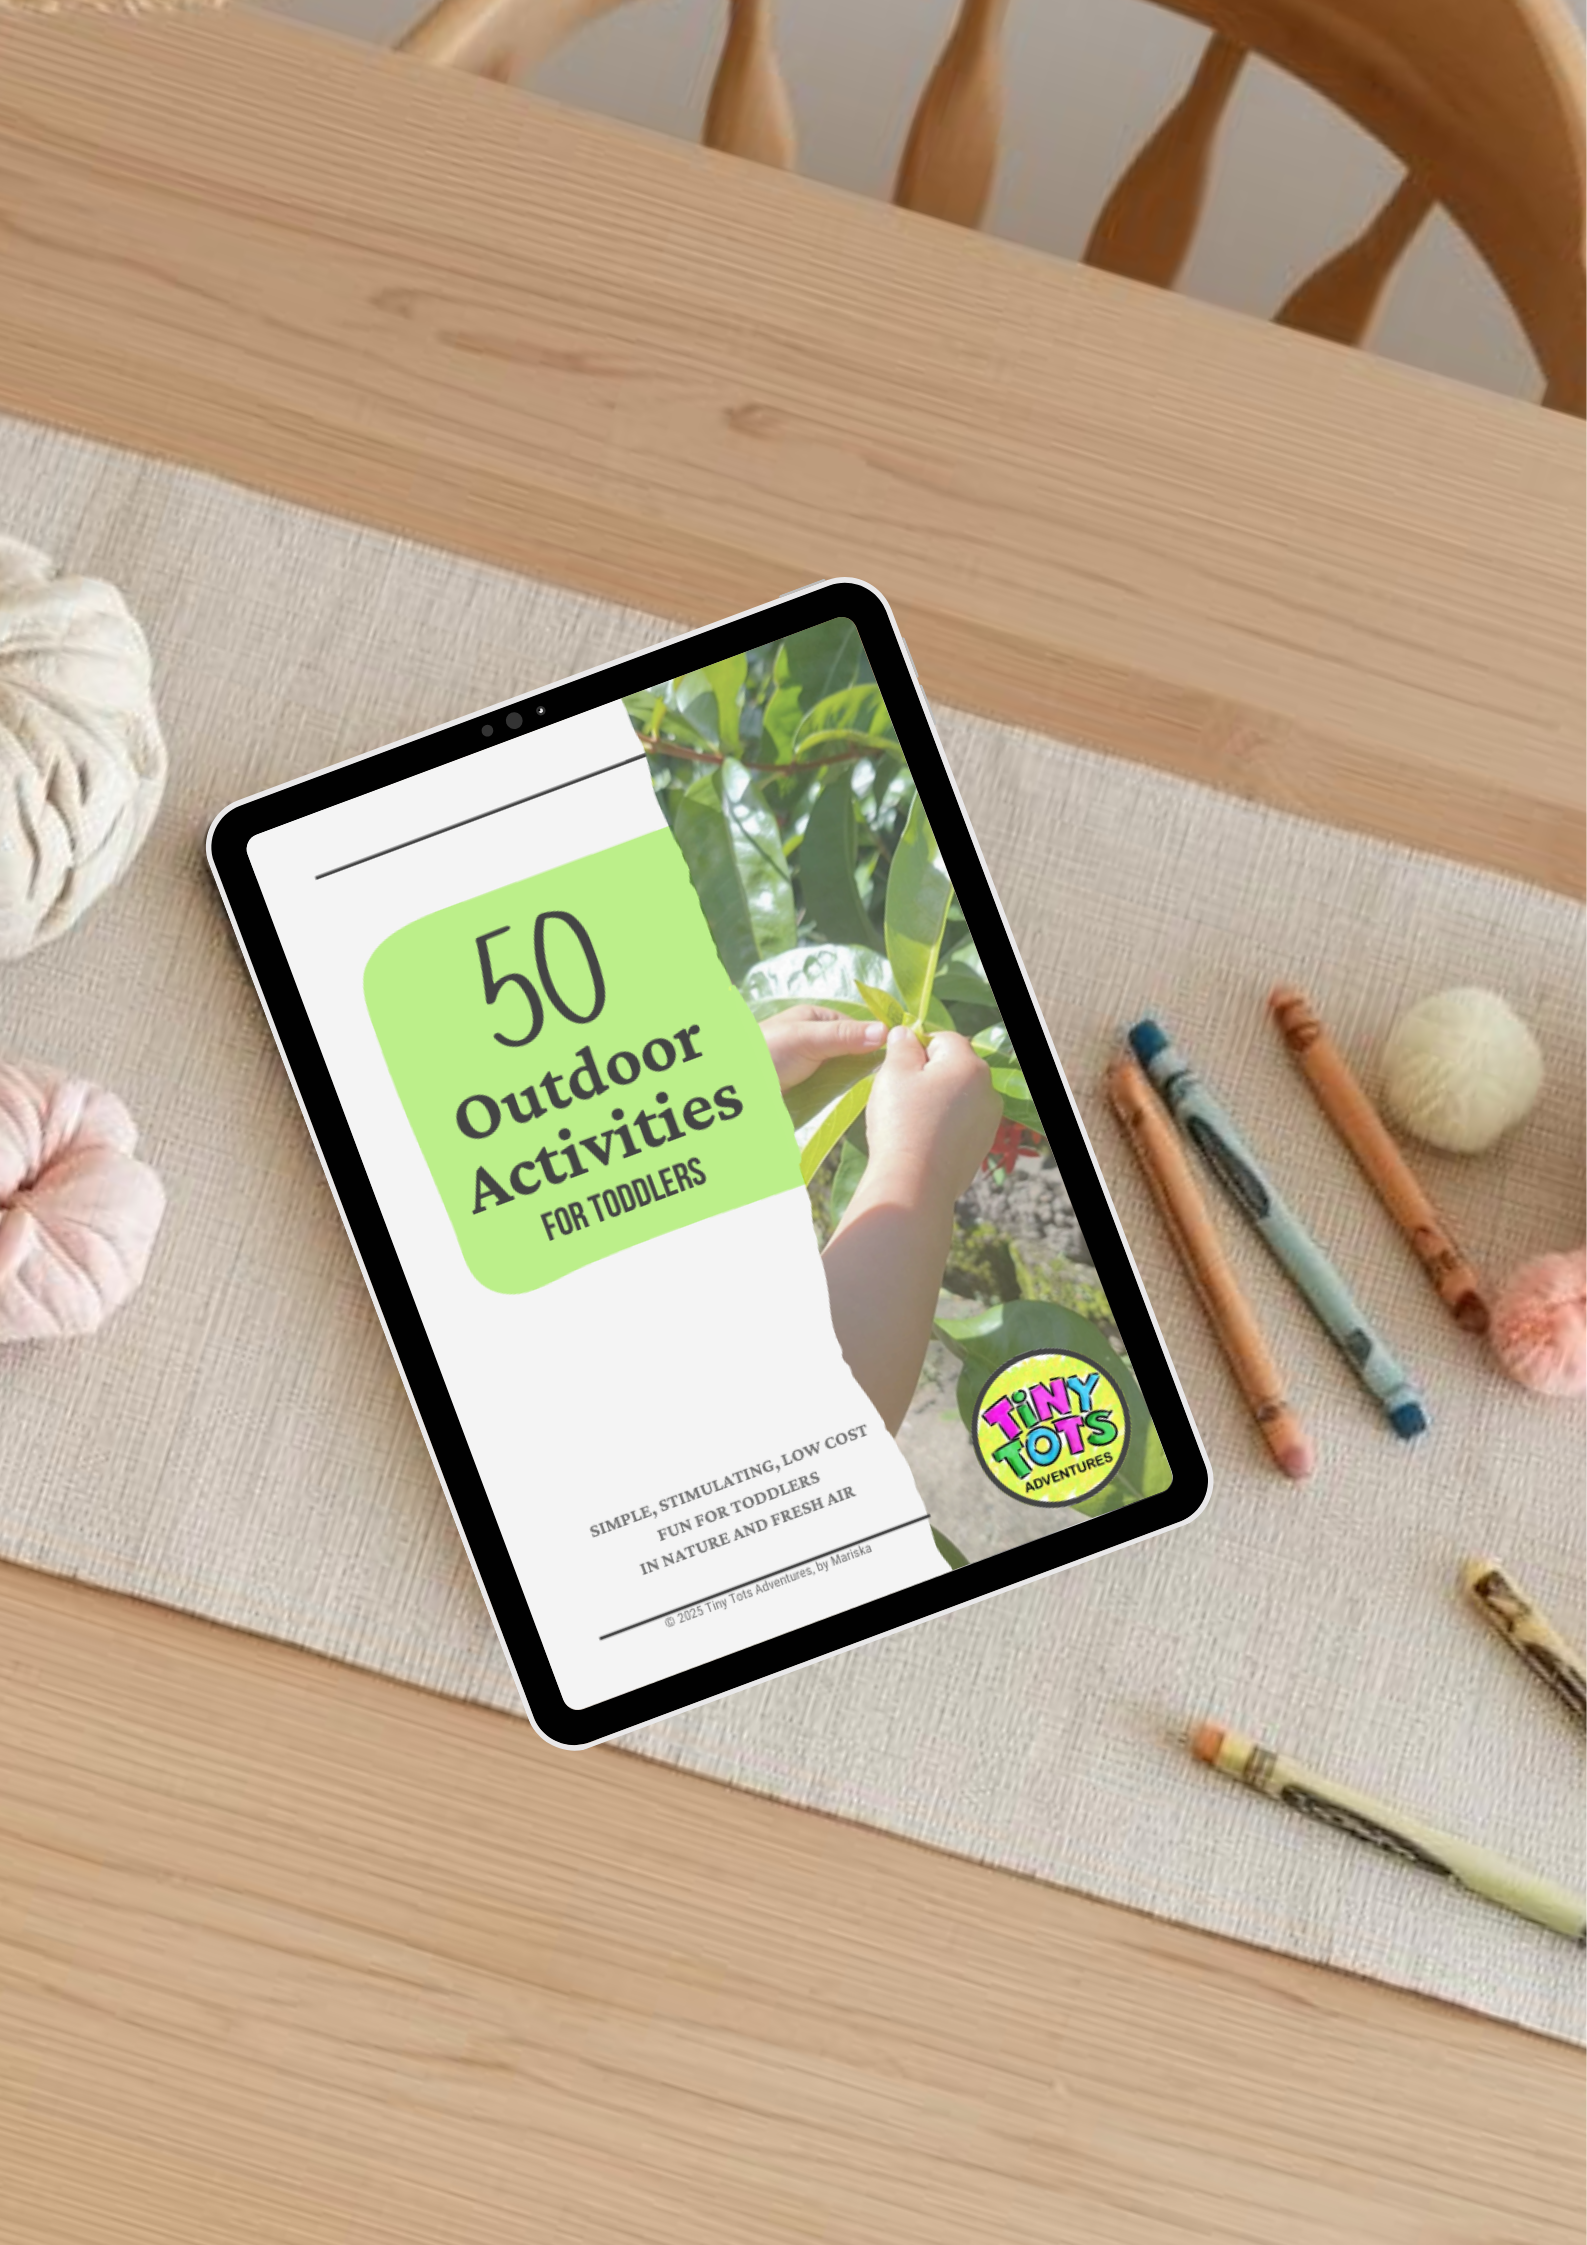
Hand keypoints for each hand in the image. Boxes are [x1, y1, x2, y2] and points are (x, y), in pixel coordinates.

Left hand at [761, 1004, 885, 1092]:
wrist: (736, 1083)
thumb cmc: (767, 1052)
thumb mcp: (807, 1038)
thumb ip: (844, 1036)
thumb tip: (886, 1032)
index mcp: (817, 1019)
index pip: (857, 1029)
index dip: (875, 1043)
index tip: (896, 1061)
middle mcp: (816, 1040)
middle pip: (852, 1053)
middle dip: (866, 1068)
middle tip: (887, 1084)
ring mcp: (812, 1066)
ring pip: (844, 1074)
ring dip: (856, 1085)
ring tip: (876, 1097)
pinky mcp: (806, 1089)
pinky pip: (832, 1091)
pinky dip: (842, 1097)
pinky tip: (854, 1104)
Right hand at [862, 1027, 1000, 1202]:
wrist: (914, 1185)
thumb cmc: (902, 1122)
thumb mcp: (894, 1074)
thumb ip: (902, 1046)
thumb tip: (907, 1033)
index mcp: (969, 1065)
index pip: (943, 1038)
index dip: (917, 1049)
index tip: (898, 1071)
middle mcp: (988, 1090)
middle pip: (955, 1068)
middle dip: (929, 1075)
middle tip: (901, 1097)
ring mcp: (989, 1121)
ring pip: (959, 1096)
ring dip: (938, 1100)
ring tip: (912, 1122)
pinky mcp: (982, 1146)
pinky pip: (961, 1123)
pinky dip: (944, 1125)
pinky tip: (924, 1141)